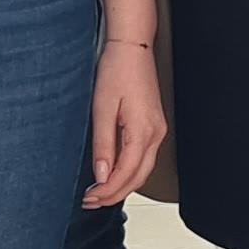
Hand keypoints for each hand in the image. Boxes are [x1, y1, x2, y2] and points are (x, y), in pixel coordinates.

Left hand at [83, 33, 165, 208]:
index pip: (126, 174)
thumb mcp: (102, 108)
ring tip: (100, 191)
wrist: (132, 48)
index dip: (107, 191)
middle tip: (92, 201)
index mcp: (143, 132)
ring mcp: (157, 130)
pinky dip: (129, 171)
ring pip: (142, 170)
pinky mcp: (154, 125)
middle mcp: (155, 134)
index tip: (90, 198)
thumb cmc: (118, 71)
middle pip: (138, 177)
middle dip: (115, 194)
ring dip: (122, 184)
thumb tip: (102, 175)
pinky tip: (114, 172)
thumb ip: (103, 145)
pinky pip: (143, 157)